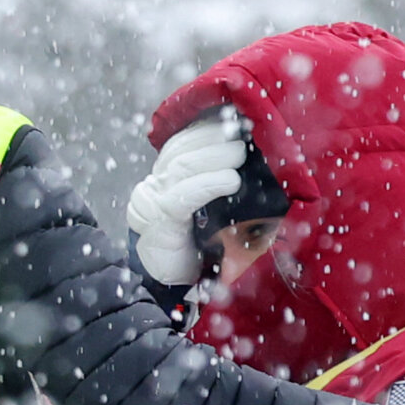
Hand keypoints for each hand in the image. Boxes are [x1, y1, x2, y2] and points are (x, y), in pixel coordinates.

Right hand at [128, 118, 246, 284]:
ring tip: (240, 153)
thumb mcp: (209, 210)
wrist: (173, 286)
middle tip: (242, 135)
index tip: (234, 118)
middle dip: (212, 138)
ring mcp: (153, 203)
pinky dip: (208, 185)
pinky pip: (182, 196)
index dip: (205, 128)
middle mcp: (154, 185)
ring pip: (181, 166)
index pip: (181, 142)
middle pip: (181, 150)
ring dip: (214, 156)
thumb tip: (250, 155)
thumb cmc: (198, 246)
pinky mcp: (160, 223)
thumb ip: (218, 184)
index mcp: (165, 178)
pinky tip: (230, 180)